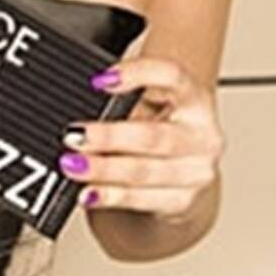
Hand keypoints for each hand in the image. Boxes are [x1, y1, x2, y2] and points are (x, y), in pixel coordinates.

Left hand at [58, 57, 225, 219]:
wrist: (186, 169)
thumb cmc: (161, 127)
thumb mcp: (150, 103)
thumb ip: (124, 101)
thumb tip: (80, 112)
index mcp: (195, 100)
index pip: (171, 77)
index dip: (136, 74)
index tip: (99, 80)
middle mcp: (202, 136)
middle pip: (153, 136)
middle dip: (109, 137)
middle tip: (76, 135)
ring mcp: (195, 172)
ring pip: (143, 172)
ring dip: (102, 169)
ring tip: (73, 165)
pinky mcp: (182, 201)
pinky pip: (140, 199)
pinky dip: (110, 196)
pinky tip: (89, 193)